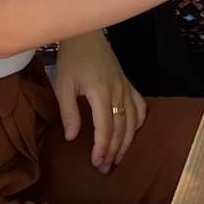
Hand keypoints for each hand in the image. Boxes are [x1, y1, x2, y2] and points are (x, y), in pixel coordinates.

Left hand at [53, 32, 145, 172]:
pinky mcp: (128, 84)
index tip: (97, 163)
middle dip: (114, 151)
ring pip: (133, 121)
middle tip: (106, 168)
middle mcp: (118, 92)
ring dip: (126, 142)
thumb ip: (69, 112)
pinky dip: (138, 123)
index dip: (103, 148)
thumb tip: (72, 137)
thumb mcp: (63, 85)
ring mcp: (126, 88)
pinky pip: (140, 107)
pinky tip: (132, 134)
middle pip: (121, 128)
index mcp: (101, 93)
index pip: (106, 128)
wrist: (86, 36)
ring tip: (118, 158)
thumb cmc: (71, 60)